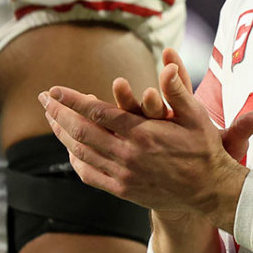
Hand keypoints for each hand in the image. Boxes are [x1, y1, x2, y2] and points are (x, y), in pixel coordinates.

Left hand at [39, 49, 252, 229]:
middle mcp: (128, 154)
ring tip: (50, 119)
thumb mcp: (196, 114)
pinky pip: (90, 175)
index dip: (73, 100)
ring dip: (63, 134)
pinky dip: (75, 160)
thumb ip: (178, 89)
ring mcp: (123, 174)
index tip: (55, 90)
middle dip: (59, 114)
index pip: (98, 113)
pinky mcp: (123, 189)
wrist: (208, 190)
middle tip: (43, 99)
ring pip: (82, 153)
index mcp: (143, 133)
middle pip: (82, 132)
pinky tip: (70, 149)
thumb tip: (168, 63)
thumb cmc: (204, 148)